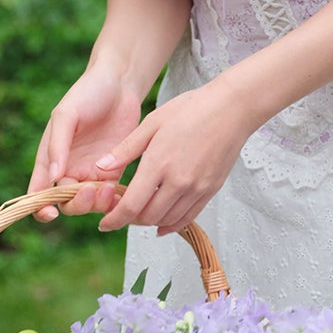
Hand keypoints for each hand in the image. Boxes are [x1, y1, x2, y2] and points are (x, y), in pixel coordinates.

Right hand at [28, 68, 144, 221]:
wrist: (120, 83)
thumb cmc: (87, 93)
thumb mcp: (66, 114)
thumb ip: (57, 145)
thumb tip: (52, 178)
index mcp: (49, 158)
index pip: (38, 192)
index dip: (40, 208)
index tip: (50, 212)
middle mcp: (69, 169)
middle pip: (66, 203)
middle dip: (76, 204)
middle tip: (90, 188)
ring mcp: (92, 172)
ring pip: (89, 204)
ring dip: (96, 203)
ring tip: (108, 187)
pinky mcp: (114, 170)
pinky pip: (111, 196)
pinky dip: (113, 201)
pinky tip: (120, 192)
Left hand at [93, 78, 254, 234]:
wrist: (231, 108)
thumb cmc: (191, 109)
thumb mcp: (152, 123)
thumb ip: (126, 149)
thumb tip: (101, 167)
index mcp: (159, 163)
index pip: (132, 205)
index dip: (115, 219)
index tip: (105, 223)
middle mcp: (179, 181)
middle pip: (148, 217)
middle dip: (130, 220)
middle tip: (121, 212)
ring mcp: (197, 188)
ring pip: (167, 220)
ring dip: (150, 221)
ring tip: (140, 213)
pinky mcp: (211, 190)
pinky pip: (188, 217)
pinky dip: (172, 224)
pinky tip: (162, 224)